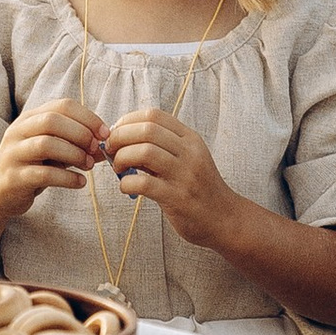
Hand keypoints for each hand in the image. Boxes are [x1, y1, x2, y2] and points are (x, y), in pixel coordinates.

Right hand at [0, 100, 104, 211]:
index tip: (105, 134)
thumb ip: (76, 146)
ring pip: (46, 144)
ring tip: (89, 166)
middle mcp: (18, 131)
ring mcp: (13, 154)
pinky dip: (67, 178)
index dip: (88, 117)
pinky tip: (80, 183)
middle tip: (96, 150)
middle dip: (80, 134)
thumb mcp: (54, 151)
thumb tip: (106, 147)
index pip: (62, 105)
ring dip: (74, 154)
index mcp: (30, 119)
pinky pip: (44, 174)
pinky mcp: (13, 178)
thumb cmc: (31, 167)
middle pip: (52, 121)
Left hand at [99, 109, 235, 250]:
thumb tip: (120, 139)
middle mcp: (190, 152)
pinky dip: (126, 183)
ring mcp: (185, 175)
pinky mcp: (178, 198)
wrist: (225, 218)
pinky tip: (126, 187)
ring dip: (122, 158)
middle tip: (110, 150)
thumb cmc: (197, 187)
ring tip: (118, 168)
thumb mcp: (186, 159)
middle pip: (146, 130)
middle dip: (120, 137)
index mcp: (190, 139)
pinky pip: (144, 183)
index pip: (154, 115)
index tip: (116, 133)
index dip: (128, 121)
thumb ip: (159, 148)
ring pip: (145, 152)